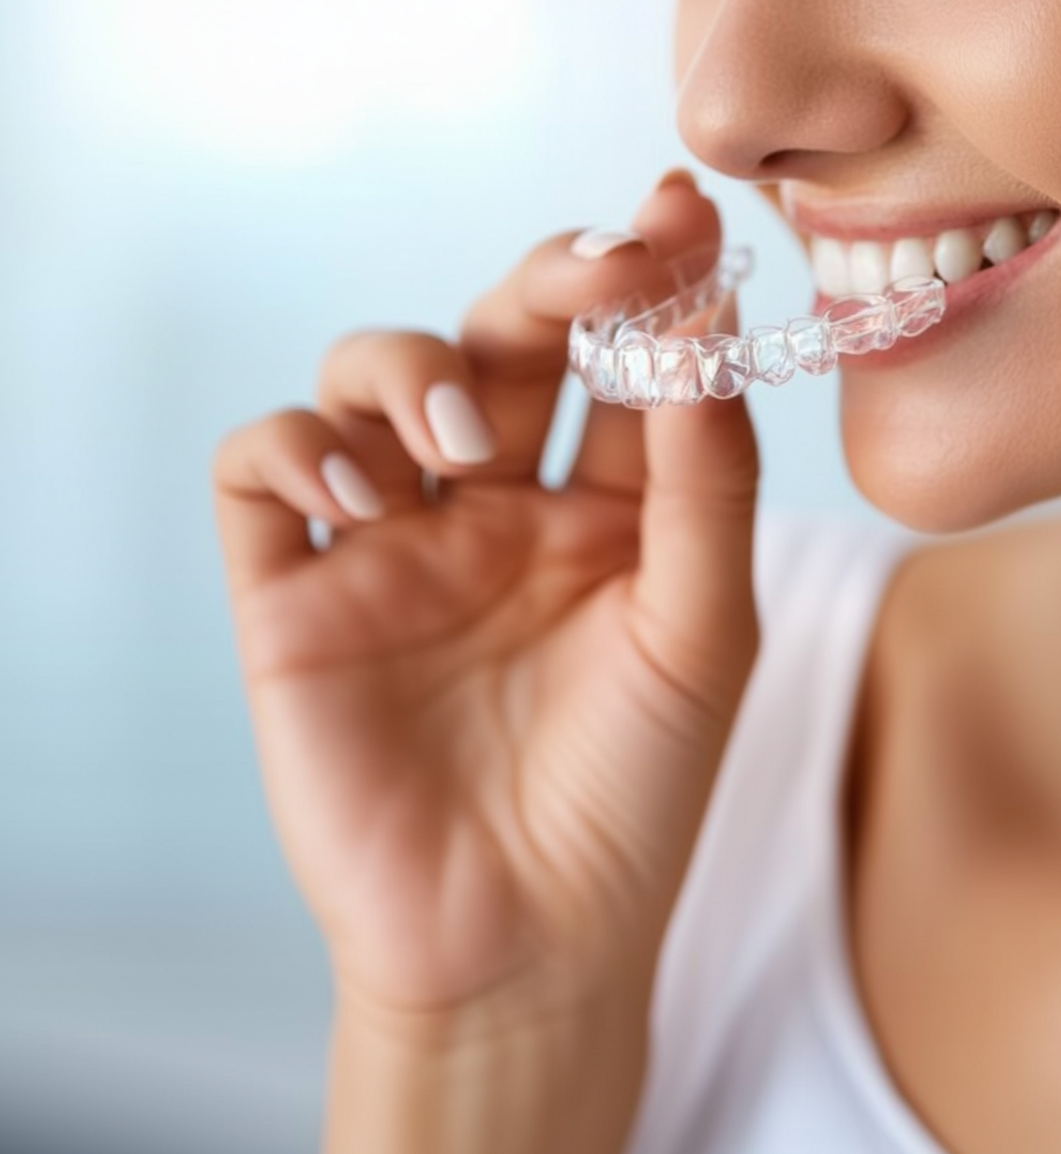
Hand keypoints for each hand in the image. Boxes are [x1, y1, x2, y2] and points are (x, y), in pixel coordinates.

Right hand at [210, 173, 760, 1025]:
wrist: (529, 943)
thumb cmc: (636, 790)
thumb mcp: (703, 623)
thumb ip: (704, 477)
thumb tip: (708, 327)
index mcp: (604, 501)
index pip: (617, 351)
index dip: (647, 273)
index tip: (681, 210)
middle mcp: (496, 501)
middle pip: (501, 330)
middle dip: (547, 277)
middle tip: (595, 270)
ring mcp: (393, 541)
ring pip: (368, 372)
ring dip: (413, 367)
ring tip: (463, 440)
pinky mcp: (295, 594)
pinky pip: (259, 468)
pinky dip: (298, 445)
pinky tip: (364, 494)